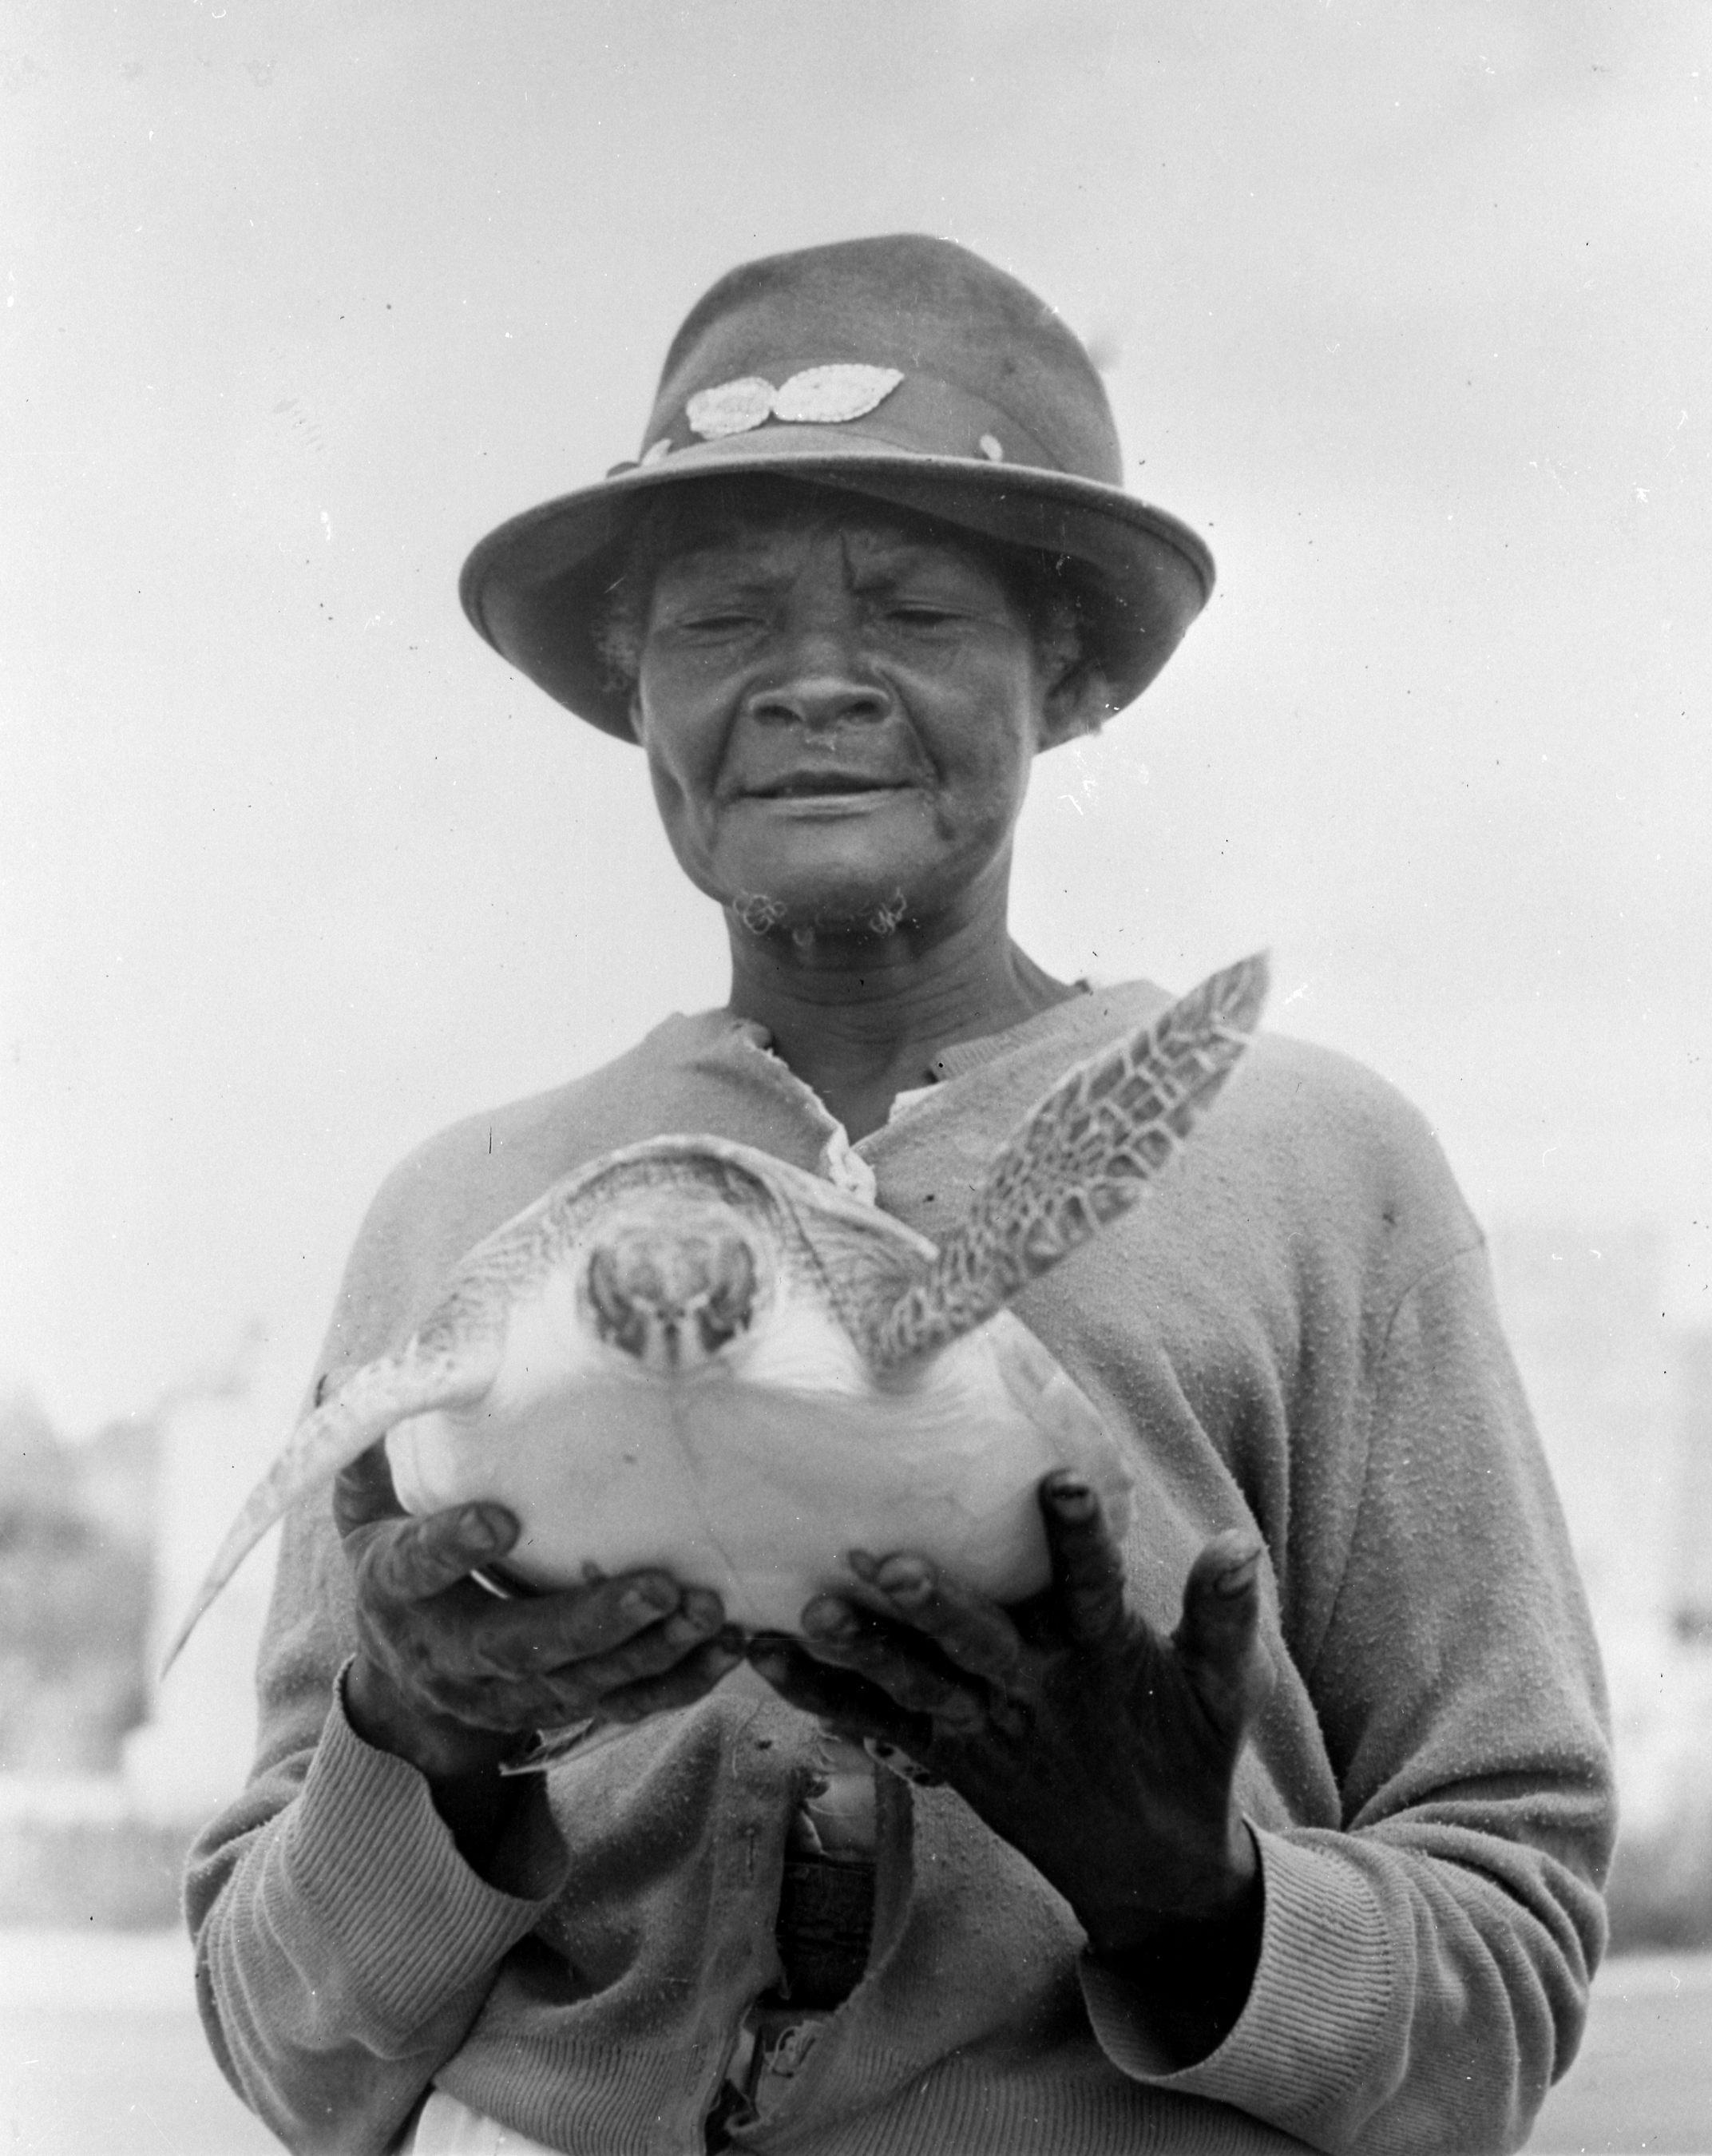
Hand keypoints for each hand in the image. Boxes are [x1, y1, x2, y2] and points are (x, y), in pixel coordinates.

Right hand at [334, 1444, 744, 1792]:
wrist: (405, 1679)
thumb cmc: (398, 1557)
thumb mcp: (366, 1506)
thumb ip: (368, 1447)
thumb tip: (344, 1374)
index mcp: (396, 1589)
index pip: (419, 1568)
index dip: (453, 1546)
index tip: (500, 1518)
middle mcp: (448, 1652)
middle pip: (519, 1645)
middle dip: (591, 1620)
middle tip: (659, 1584)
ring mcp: (504, 1692)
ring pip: (579, 1683)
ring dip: (649, 1652)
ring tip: (707, 1610)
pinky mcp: (554, 1710)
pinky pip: (618, 1706)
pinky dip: (673, 1684)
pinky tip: (725, 1650)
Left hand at [745, 1472, 1273, 2059]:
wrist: (1148, 1873)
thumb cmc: (1183, 1757)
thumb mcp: (1221, 1693)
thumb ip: (1222, 1616)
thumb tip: (1241, 1542)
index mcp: (1106, 1661)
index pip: (1093, 1588)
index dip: (1078, 1537)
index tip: (1057, 1479)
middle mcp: (1038, 1692)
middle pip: (981, 1643)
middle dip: (933, 1603)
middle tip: (880, 1559)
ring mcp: (986, 1728)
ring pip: (918, 1686)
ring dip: (863, 1650)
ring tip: (808, 1612)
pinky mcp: (948, 1754)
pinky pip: (877, 1723)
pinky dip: (821, 1693)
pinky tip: (763, 1655)